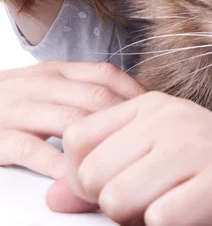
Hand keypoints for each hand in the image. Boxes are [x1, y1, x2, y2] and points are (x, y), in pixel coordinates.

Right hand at [0, 61, 143, 179]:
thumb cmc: (13, 97)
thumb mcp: (47, 82)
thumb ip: (81, 87)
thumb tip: (129, 101)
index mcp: (58, 71)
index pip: (106, 74)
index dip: (135, 93)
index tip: (158, 112)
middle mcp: (44, 85)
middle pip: (97, 99)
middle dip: (128, 122)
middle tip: (151, 143)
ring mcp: (23, 109)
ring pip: (73, 123)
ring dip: (103, 146)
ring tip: (126, 165)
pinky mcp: (2, 137)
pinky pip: (37, 152)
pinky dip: (62, 167)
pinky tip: (80, 179)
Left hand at [48, 91, 211, 224]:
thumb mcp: (157, 155)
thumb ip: (106, 173)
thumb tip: (54, 197)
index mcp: (151, 106)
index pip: (78, 139)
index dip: (81, 176)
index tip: (108, 188)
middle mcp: (169, 119)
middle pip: (94, 175)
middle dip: (110, 203)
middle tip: (145, 203)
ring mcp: (195, 147)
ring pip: (120, 198)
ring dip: (138, 219)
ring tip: (168, 208)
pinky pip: (160, 218)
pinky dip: (169, 225)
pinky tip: (192, 213)